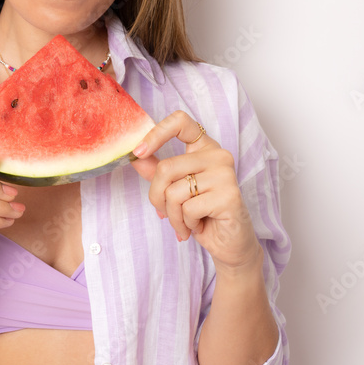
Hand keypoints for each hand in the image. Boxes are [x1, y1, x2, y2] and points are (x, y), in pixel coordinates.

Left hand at [130, 110, 262, 274]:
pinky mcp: (229, 195)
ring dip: (172, 215)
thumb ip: (156, 171)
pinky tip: (197, 226)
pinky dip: (185, 223)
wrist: (229, 243)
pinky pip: (188, 208)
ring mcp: (225, 174)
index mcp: (204, 147)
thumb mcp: (174, 189)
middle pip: (166, 168)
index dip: (156, 133)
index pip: (180, 121)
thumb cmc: (202, 214)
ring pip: (174, 191)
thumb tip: (134, 155)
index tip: (138, 152)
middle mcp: (218, 155)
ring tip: (184, 223)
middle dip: (157, 197)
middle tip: (164, 213)